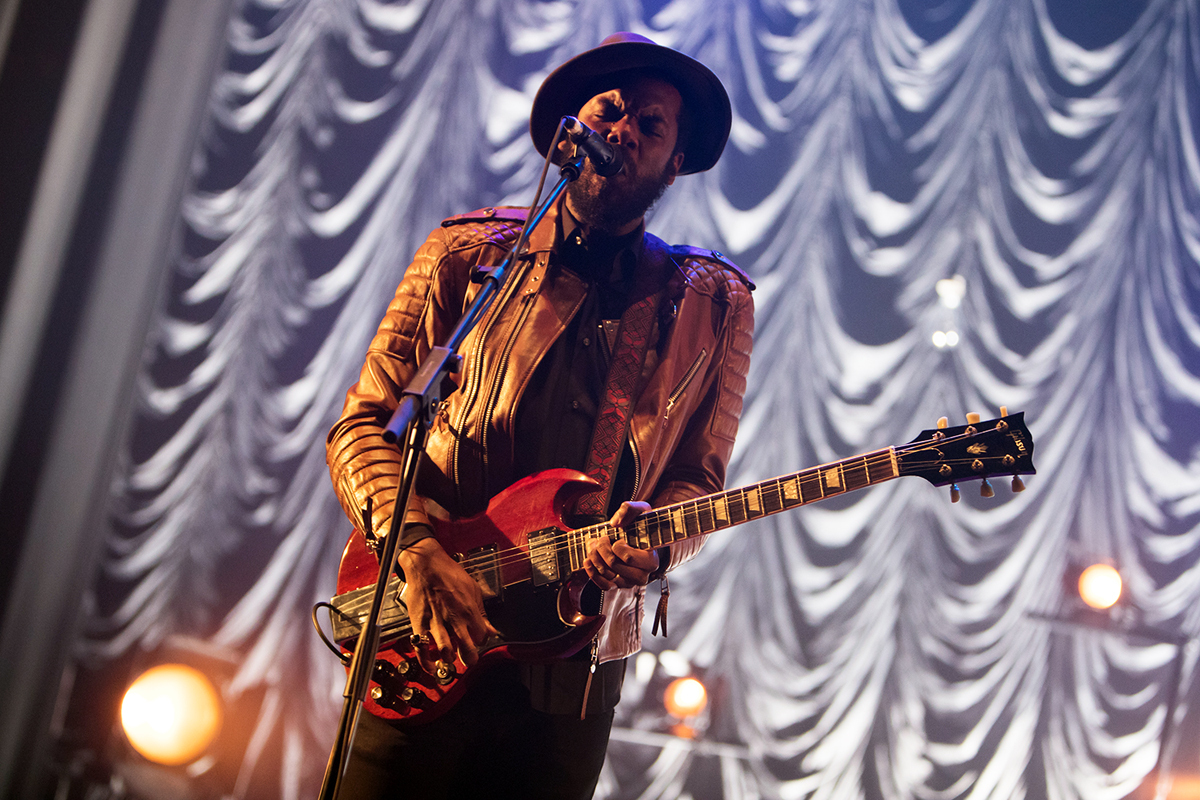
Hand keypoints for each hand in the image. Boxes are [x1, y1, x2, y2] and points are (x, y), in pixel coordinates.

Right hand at [396, 538, 498, 669]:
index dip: (480, 641)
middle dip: (469, 658)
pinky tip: (432, 667)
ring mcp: (436, 623)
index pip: (481, 638)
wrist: (426, 564)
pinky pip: (422, 648)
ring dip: (450, 659)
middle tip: (468, 659)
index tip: (477, 639)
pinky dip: (426, 662)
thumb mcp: (473, 589)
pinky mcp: (419, 624)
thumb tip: (490, 629)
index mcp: (469, 610)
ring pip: (446, 652)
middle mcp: (454, 619)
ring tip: (451, 658)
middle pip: (466, 649)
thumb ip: (481, 612)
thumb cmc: (448, 573)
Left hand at [584, 501, 658, 589]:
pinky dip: (592, 573)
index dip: (617, 546)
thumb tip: (615, 523)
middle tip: (602, 538)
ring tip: (594, 545)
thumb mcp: (641, 510)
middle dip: (602, 548)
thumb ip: (629, 509)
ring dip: (594, 557)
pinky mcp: (619, 585)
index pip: (627, 557)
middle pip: (613, 564)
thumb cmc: (642, 526)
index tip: (617, 538)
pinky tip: (588, 560)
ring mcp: (630, 582)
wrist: (641, 539)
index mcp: (651, 560)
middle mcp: (642, 575)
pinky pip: (603, 585)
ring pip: (606, 574)